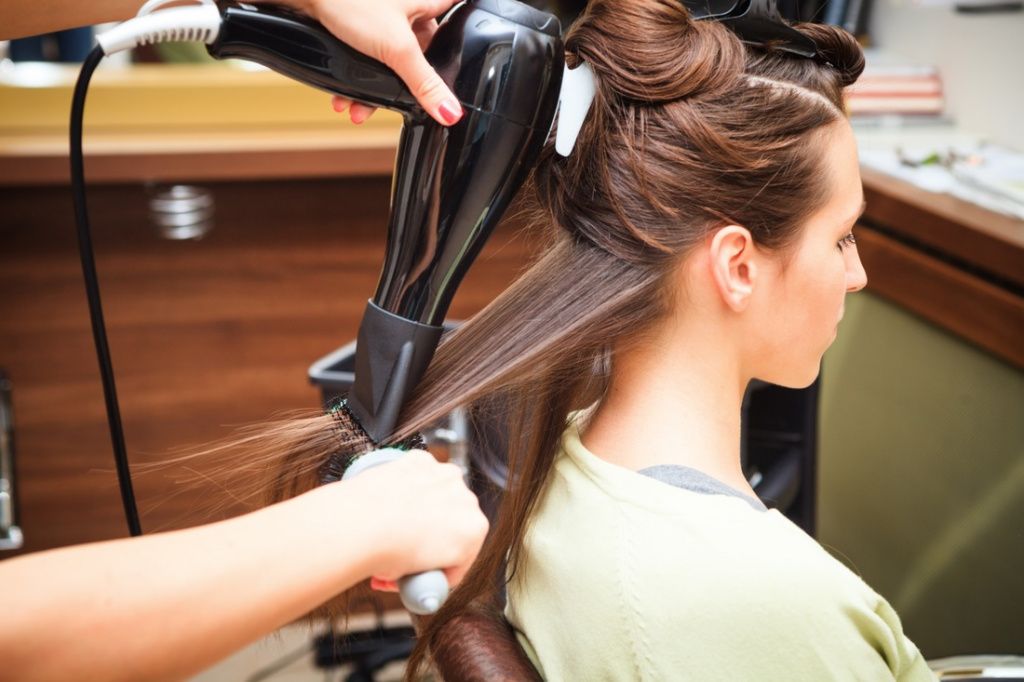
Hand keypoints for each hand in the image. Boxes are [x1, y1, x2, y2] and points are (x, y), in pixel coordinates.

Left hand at [265, 0, 463, 125]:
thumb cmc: (351, 3)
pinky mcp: (359, 30)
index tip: (463, 60)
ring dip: (375, 91)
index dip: (461, 43)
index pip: (456, 21)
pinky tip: (346, 100)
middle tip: (399, 104)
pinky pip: (366, 62)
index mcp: (426, 4)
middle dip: (405, 85)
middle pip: (420, 54)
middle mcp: (408, 10)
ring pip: (390, 63)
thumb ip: (424, 84)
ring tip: (360, 109)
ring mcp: (382, 21)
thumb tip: (451, 112)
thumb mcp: (397, 50)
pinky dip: (356, 82)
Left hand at [341, 449, 487, 588]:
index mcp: (474, 531)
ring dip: (425, 508)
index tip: (422, 575)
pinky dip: (410, 486)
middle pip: (453, 524)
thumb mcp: (413, 580)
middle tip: (405, 551)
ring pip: (439, 497)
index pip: (463, 558)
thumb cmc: (388, 553)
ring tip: (395, 527)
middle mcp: (467, 499)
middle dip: (433, 537)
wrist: (360, 524)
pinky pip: (420, 477)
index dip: (440, 571)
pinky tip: (392, 501)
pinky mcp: (422, 461)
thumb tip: (411, 574)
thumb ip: (421, 575)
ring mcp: (445, 476)